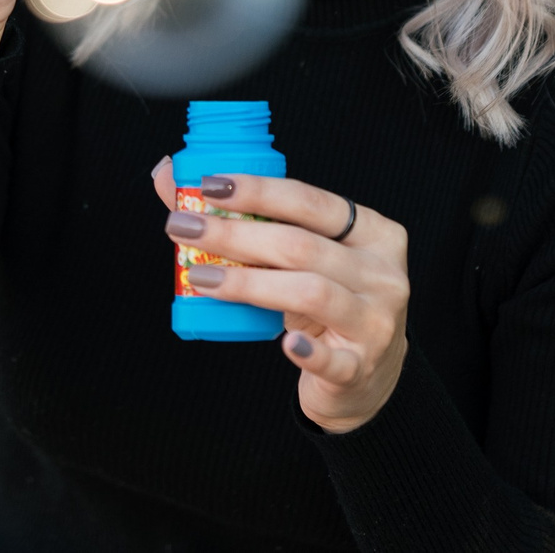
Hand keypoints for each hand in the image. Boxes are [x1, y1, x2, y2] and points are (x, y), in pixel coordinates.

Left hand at [149, 160, 409, 433]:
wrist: (364, 378)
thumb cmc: (327, 305)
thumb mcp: (303, 259)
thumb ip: (251, 220)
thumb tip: (172, 177)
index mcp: (374, 233)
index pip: (312, 202)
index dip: (260, 191)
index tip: (210, 187)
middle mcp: (382, 273)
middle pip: (302, 246)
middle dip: (236, 234)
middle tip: (186, 229)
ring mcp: (375, 322)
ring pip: (310, 293)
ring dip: (248, 283)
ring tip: (200, 277)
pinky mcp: (360, 368)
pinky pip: (333, 360)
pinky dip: (308, 350)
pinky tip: (284, 342)